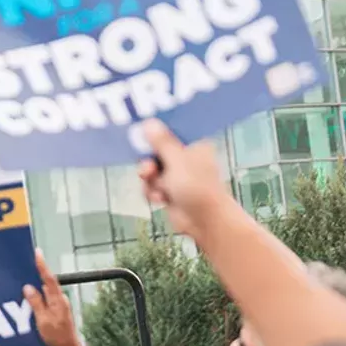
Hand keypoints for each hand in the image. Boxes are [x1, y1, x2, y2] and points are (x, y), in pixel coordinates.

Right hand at [23, 250, 83, 345]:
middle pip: (46, 283)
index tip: (37, 252)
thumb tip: (28, 287)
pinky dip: (37, 299)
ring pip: (45, 293)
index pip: (48, 278)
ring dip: (35, 289)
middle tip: (24, 266)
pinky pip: (45, 301)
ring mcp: (60, 307)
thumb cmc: (58, 339)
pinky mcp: (57, 314)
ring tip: (22, 284)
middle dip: (35, 274)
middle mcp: (60, 301)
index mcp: (58, 300)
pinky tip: (28, 303)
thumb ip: (35, 303)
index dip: (42, 265)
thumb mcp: (42, 321)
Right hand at [136, 120, 229, 236]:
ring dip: (150, 181)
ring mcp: (177, 175)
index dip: (155, 131)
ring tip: (157, 189)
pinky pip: (151, 185)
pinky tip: (160, 199)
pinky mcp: (170, 190)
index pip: (170, 130)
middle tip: (147, 170)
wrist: (205, 222)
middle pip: (156, 151)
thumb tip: (148, 123)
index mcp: (193, 144)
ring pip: (151, 170)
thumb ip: (161, 142)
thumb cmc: (197, 187)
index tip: (140, 133)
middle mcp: (185, 157)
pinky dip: (152, 192)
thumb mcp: (177, 160)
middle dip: (149, 162)